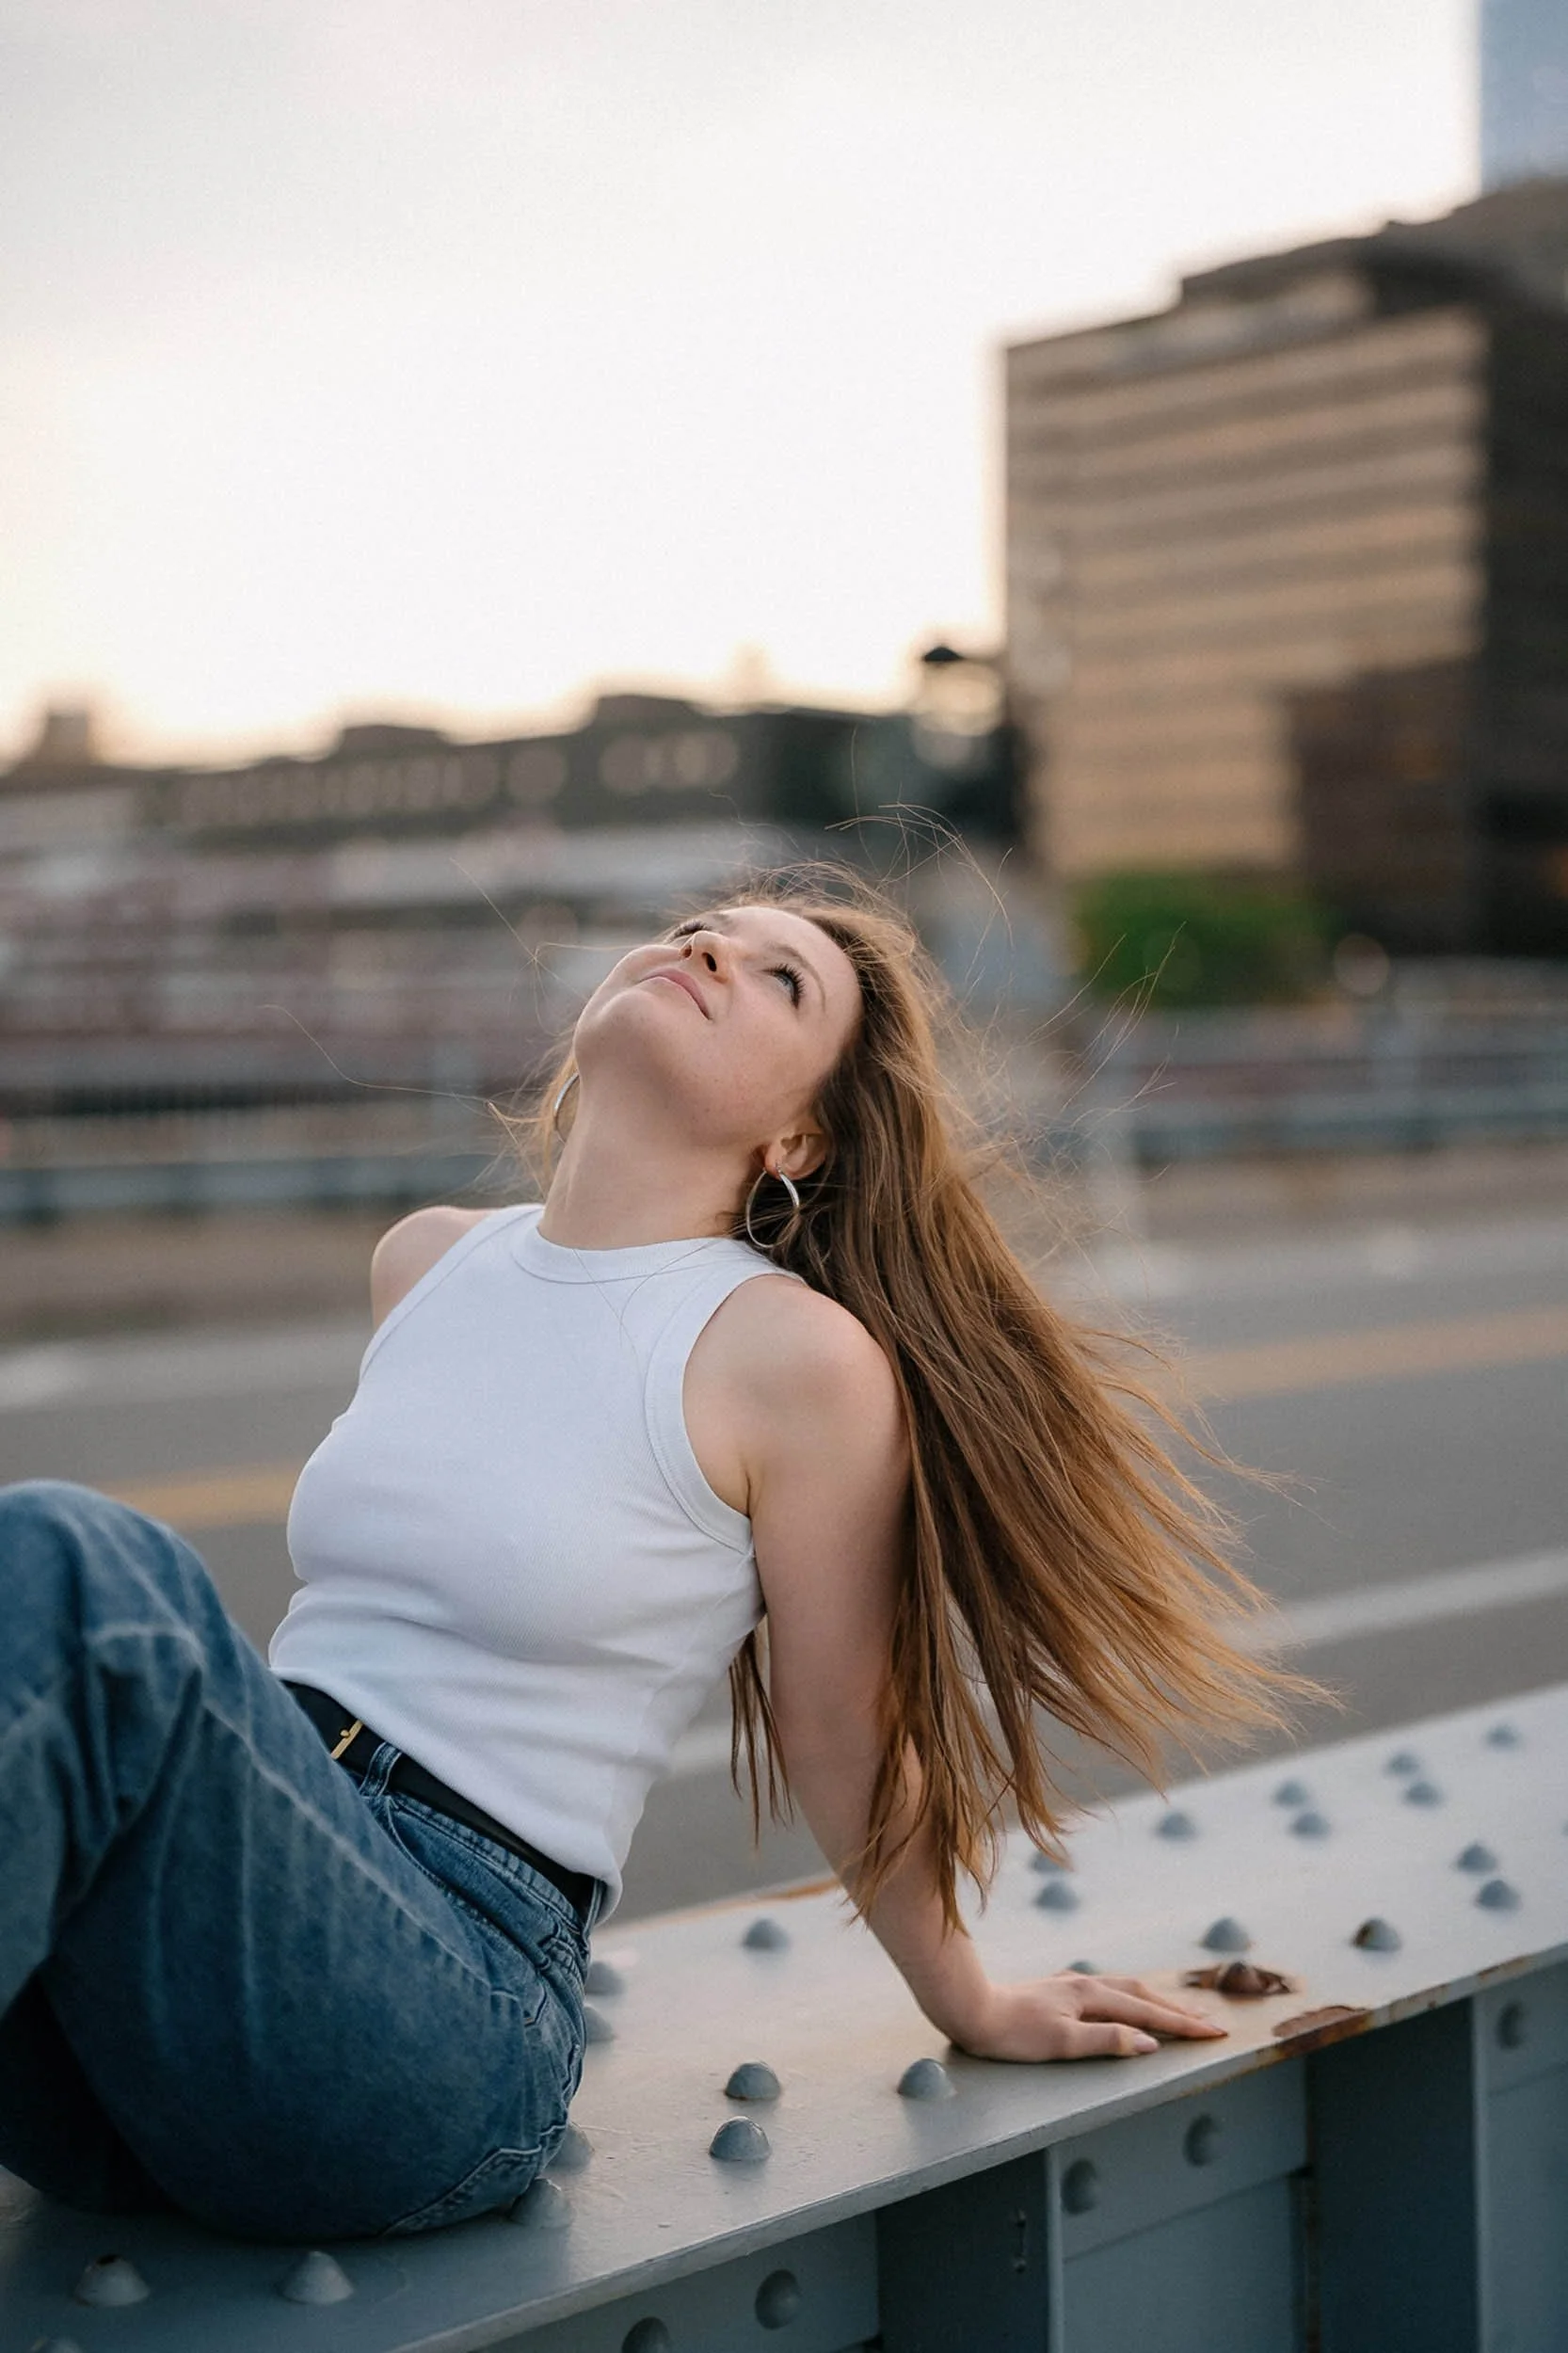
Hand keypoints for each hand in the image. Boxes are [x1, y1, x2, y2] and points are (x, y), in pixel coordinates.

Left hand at [945, 1973, 1229, 2062]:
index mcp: (1092, 1996)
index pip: (1149, 2012)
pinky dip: (1133, 1997)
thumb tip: (1150, 2042)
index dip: (1184, 2025)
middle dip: (1179, 2009)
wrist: (971, 2009)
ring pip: (1127, 1988)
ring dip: (1157, 2000)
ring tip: (1180, 2010)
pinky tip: (1128, 2002)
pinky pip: (1110, 1990)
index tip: (1216, 2033)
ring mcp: (1072, 1986)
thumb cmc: (1013, 2033)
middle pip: (1144, 1994)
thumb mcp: (1062, 2043)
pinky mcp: (1060, 1992)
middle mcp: (1086, 1984)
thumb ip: (1108, 2040)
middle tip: (1212, 2022)